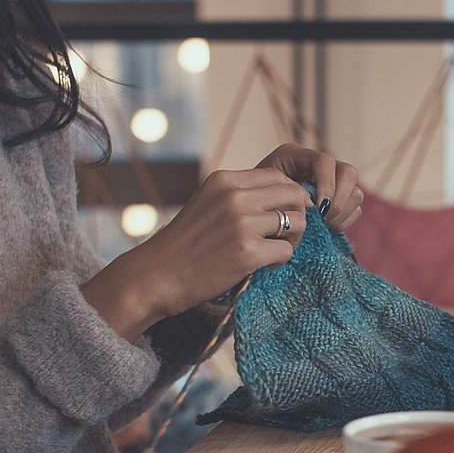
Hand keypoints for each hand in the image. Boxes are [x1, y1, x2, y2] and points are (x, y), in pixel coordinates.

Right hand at [82, 168, 312, 339]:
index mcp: (224, 180)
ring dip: (291, 240)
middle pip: (293, 195)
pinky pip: (286, 251)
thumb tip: (283, 198)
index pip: (277, 176)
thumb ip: (238, 197)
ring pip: (296, 222)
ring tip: (271, 253)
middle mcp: (235, 197)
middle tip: (286, 236)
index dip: (289, 196)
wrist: (156, 275)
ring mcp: (242, 224)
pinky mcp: (247, 253)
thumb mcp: (207, 204)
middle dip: (298, 215)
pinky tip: (262, 267)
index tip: (283, 215)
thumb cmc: (183, 245)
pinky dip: (280, 262)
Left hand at [257, 143, 364, 231]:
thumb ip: (286, 194)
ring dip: (342, 212)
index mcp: (296, 156)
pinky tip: (327, 227)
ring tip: (324, 225)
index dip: (326, 184)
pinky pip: (355, 209)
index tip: (318, 207)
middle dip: (339, 199)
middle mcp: (318, 166)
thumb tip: (314, 207)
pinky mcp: (338, 202)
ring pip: (356, 193)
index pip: (324, 161)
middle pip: (349, 173)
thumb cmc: (254, 203)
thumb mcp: (263, 194)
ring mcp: (332, 183)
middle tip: (324, 218)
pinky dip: (344, 220)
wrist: (253, 215)